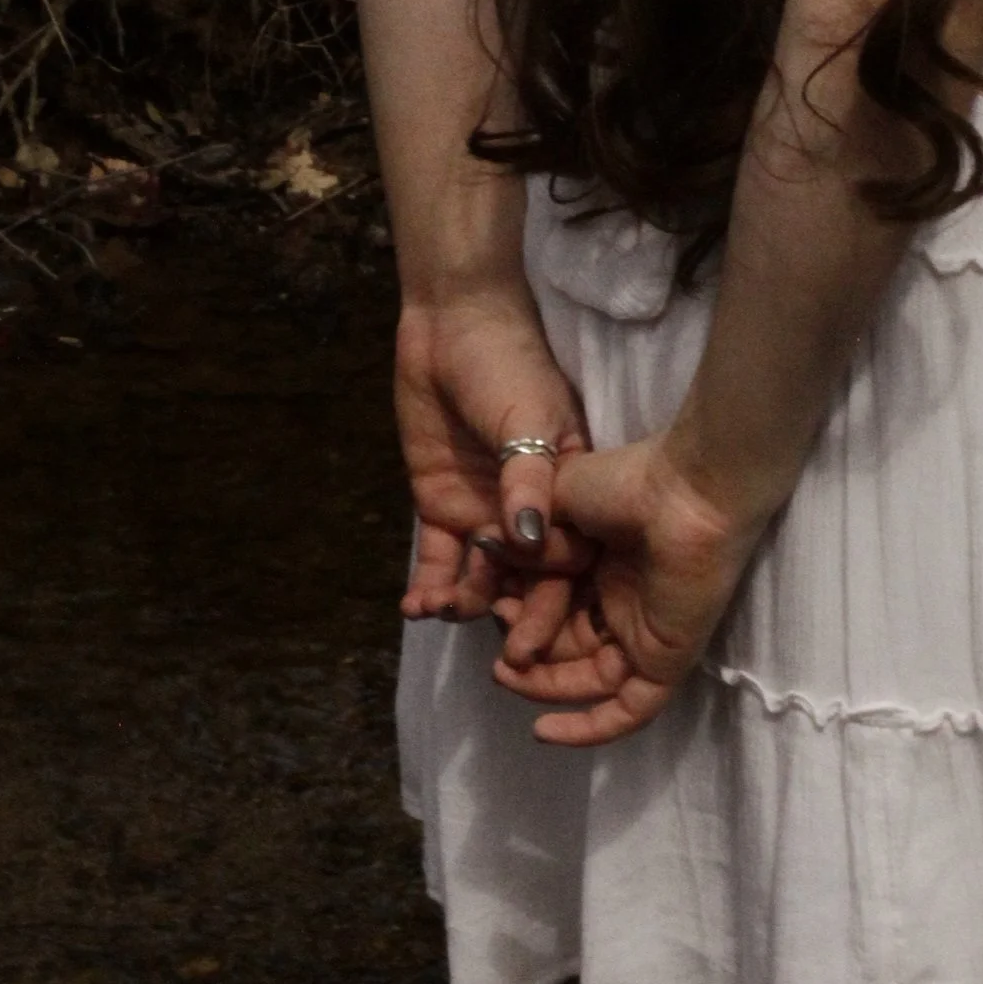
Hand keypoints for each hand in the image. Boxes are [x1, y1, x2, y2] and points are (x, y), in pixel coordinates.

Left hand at [393, 290, 588, 622]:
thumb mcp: (529, 418)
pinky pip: (439, 560)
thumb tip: (533, 542)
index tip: (537, 636)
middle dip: (514, 619)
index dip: (554, 599)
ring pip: (482, 577)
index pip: (567, 560)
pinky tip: (414, 607)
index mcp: (568, 495)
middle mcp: (529, 515)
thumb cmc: (507, 364)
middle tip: (498, 657)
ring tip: (440, 612)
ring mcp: (484, 514)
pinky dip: (429, 586)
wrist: (450, 326)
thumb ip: (529, 481)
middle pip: (527, 581)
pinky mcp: (442, 508)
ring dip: (465, 602)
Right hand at [493, 430, 769, 743]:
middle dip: (526, 650)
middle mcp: (621, 603)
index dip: (517, 612)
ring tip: (506, 674)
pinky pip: (628, 711)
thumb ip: (519, 534)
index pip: (549, 606)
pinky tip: (544, 733)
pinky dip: (587, 728)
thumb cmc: (623, 482)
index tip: (488, 605)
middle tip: (501, 644)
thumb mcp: (553, 500)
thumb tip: (483, 553)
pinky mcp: (665, 663)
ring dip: (544, 687)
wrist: (684, 492)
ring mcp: (644, 636)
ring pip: (589, 681)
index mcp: (599, 564)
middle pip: (565, 647)